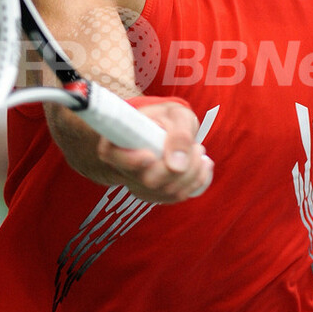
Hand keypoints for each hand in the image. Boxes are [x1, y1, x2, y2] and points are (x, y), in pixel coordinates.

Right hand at [96, 99, 212, 202]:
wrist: (167, 128)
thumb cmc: (168, 118)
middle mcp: (122, 168)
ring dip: (193, 172)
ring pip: (167, 192)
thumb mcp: (176, 115)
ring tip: (198, 150)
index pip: (111, 156)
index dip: (130, 160)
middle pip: (149, 181)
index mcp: (116, 141)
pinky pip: (178, 196)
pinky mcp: (154, 195)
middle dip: (182, 166)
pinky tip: (201, 165)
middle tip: (196, 146)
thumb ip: (179, 135)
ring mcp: (137, 185)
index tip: (150, 155)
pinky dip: (197, 181)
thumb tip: (177, 165)